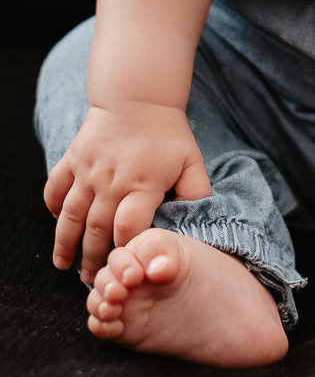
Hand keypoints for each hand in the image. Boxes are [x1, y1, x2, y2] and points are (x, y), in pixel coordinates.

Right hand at [43, 103, 211, 282]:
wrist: (139, 95)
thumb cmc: (168, 133)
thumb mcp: (191, 162)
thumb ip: (197, 194)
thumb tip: (200, 225)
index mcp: (143, 184)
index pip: (129, 228)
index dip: (126, 251)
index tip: (126, 267)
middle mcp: (112, 180)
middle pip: (97, 230)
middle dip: (94, 260)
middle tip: (95, 280)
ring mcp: (88, 170)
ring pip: (70, 216)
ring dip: (66, 244)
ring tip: (64, 265)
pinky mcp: (73, 158)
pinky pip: (55, 188)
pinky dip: (53, 207)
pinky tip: (57, 223)